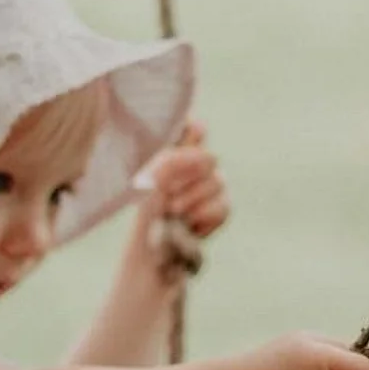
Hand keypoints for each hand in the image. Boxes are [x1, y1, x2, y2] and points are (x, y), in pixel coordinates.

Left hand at [136, 120, 229, 239]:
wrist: (149, 242)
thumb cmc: (144, 206)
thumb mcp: (150, 179)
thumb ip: (174, 160)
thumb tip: (205, 156)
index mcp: (179, 146)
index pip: (195, 127)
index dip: (189, 134)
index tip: (170, 150)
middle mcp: (200, 161)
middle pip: (209, 157)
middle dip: (185, 179)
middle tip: (165, 193)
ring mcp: (215, 182)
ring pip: (218, 182)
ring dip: (190, 200)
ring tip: (171, 212)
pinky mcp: (223, 204)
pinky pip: (222, 206)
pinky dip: (201, 217)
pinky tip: (187, 223)